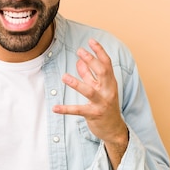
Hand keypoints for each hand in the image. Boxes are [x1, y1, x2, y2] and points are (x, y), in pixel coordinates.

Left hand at [52, 39, 128, 168]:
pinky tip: (55, 108)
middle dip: (91, 61)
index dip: (100, 51)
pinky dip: (66, 109)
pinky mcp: (94, 114)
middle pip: (102, 72)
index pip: (107, 64)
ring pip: (89, 91)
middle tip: (80, 51)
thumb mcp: (98, 88)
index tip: (91, 41)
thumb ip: (89, 75)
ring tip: (64, 77)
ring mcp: (102, 103)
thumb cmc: (105, 105)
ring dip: (77, 83)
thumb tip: (79, 61)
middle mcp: (108, 91)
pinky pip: (79, 110)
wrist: (114, 129)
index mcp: (110, 82)